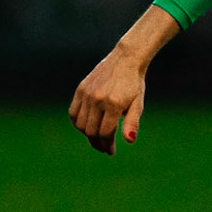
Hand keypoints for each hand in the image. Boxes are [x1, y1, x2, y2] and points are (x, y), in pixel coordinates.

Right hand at [67, 5, 178, 154]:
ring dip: (87, 135)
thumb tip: (130, 140)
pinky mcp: (81, 89)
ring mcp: (87, 94)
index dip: (108, 145)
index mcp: (114, 104)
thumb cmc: (134, 84)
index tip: (111, 151)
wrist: (125, 60)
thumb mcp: (138, 104)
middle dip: (98, 144)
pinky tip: (87, 128)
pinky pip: (73, 113)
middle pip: (91, 131)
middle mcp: (98, 99)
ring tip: (97, 139)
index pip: (105, 133)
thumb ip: (132, 123)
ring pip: (81, 124)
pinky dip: (78, 124)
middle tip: (105, 148)